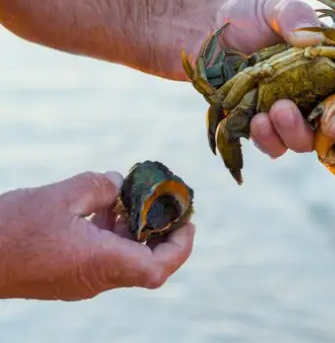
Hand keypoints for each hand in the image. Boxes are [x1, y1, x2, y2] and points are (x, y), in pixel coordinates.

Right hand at [0, 171, 194, 300]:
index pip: (157, 269)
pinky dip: (111, 233)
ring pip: (123, 258)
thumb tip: (120, 183)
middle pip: (146, 263)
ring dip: (133, 229)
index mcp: (100, 262)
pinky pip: (102, 257)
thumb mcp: (61, 195)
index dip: (181, 247)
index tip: (188, 222)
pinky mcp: (67, 276)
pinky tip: (102, 206)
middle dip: (160, 232)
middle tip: (165, 204)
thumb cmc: (11, 228)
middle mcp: (95, 278)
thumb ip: (99, 186)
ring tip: (129, 197)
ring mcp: (80, 280)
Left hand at [187, 0, 334, 157]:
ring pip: (313, 142)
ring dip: (299, 131)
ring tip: (278, 109)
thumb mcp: (274, 9)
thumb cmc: (249, 18)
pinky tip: (256, 121)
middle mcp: (324, 96)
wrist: (205, 33)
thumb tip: (314, 40)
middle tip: (332, 122)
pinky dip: (270, 139)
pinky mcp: (268, 130)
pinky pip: (277, 147)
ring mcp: (298, 117)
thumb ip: (296, 18)